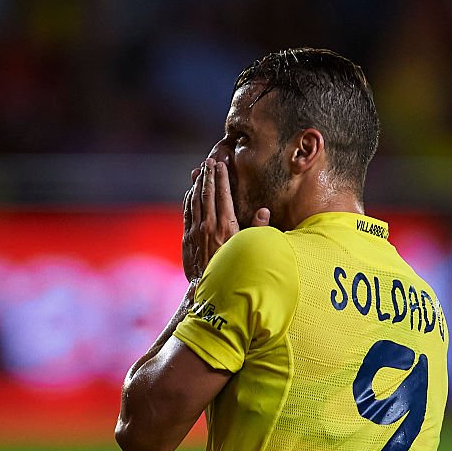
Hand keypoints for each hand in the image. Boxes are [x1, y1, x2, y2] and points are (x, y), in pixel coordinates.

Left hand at [182, 159, 269, 281]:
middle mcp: (209, 225)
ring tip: (198, 171)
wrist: (209, 289)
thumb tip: (264, 211)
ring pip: (195, 201)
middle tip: (208, 161)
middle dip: (208, 176)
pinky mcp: (187, 238)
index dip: (221, 178)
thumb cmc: (233, 268)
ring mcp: (196, 231)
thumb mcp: (248, 248)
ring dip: (197, 185)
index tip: (221, 164)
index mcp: (226, 226)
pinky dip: (189, 200)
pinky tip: (191, 192)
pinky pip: (187, 213)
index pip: (223, 195)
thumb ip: (258, 229)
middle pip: (207, 194)